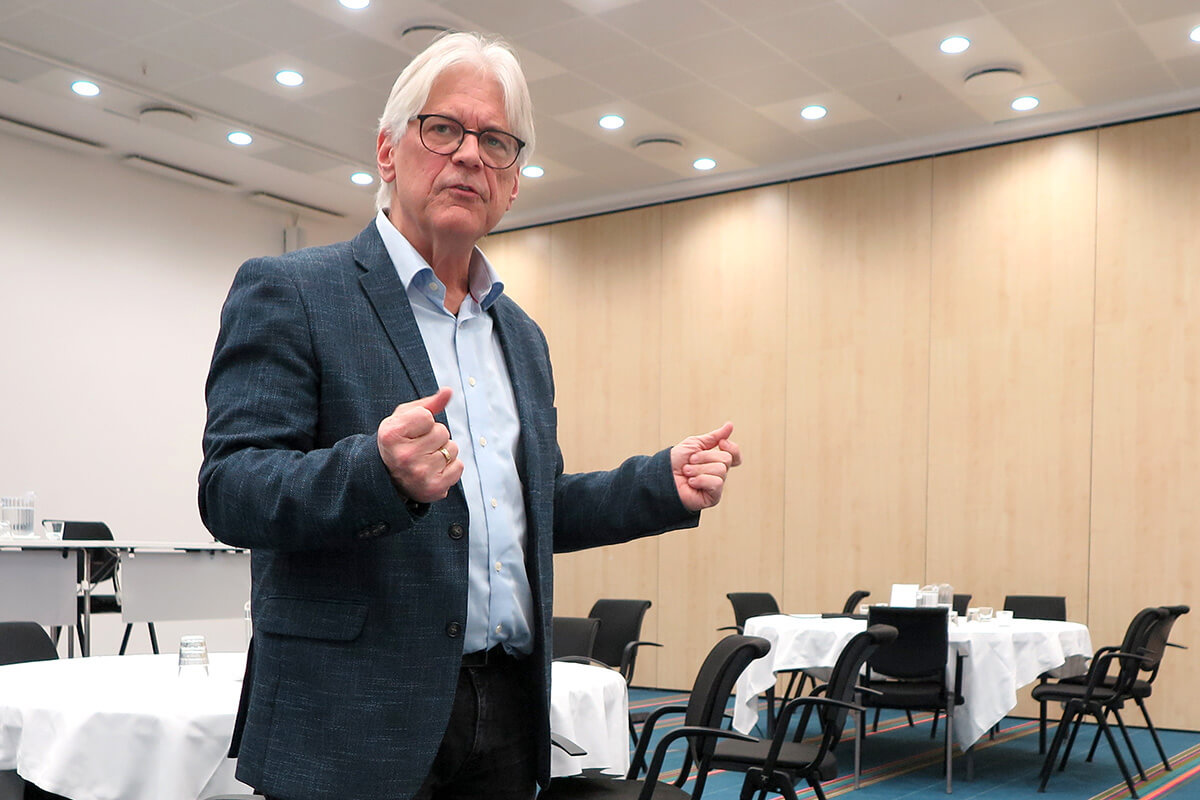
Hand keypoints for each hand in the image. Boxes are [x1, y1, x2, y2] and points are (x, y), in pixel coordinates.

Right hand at [377, 388, 463, 502]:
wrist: (389, 478)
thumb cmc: (399, 441)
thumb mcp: (404, 418)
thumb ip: (428, 404)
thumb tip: (448, 391)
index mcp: (391, 435)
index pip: (427, 416)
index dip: (423, 421)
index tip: (411, 431)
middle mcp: (404, 456)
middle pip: (442, 432)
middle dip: (435, 437)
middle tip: (419, 447)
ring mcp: (420, 474)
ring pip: (452, 449)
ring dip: (443, 452)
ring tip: (425, 459)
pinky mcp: (434, 488)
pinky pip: (459, 466)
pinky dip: (451, 467)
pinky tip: (433, 470)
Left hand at [670, 422, 741, 511]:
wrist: (662, 476)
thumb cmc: (675, 461)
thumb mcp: (695, 444)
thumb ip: (714, 436)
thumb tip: (730, 425)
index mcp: (715, 461)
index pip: (734, 455)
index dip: (732, 448)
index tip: (720, 443)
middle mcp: (718, 474)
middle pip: (726, 459)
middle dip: (704, 457)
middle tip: (690, 461)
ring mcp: (716, 486)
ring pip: (720, 470)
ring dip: (698, 469)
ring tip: (687, 472)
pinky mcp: (713, 497)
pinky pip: (717, 483)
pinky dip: (701, 479)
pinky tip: (691, 483)